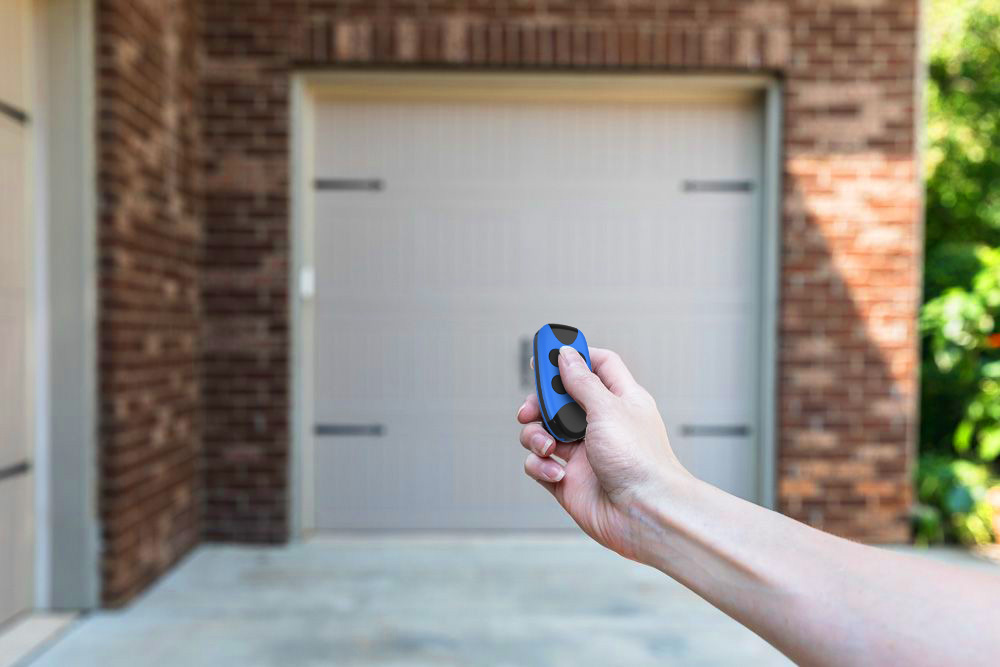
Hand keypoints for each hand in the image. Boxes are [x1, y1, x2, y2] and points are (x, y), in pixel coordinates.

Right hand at [517, 346, 689, 563]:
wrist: (645, 514)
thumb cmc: (640, 461)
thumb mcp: (608, 409)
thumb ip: (581, 381)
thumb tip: (565, 355)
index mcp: (619, 400)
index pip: (598, 366)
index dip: (575, 356)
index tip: (548, 352)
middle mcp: (600, 425)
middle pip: (560, 399)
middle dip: (541, 401)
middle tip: (532, 407)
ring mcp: (582, 453)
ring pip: (542, 431)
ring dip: (535, 435)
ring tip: (547, 447)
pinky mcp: (568, 480)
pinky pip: (539, 464)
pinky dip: (540, 466)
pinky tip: (557, 473)